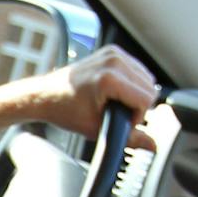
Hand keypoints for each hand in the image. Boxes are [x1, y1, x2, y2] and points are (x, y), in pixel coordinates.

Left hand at [25, 45, 158, 149]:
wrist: (45, 95)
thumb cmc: (65, 110)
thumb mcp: (96, 129)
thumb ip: (129, 138)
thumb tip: (152, 145)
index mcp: (110, 78)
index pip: (147, 98)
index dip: (137, 116)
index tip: (120, 122)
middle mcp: (113, 61)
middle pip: (150, 86)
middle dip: (137, 105)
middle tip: (115, 113)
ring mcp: (113, 53)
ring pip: (146, 77)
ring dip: (135, 93)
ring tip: (113, 103)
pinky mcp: (112, 51)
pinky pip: (136, 69)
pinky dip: (130, 82)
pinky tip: (114, 91)